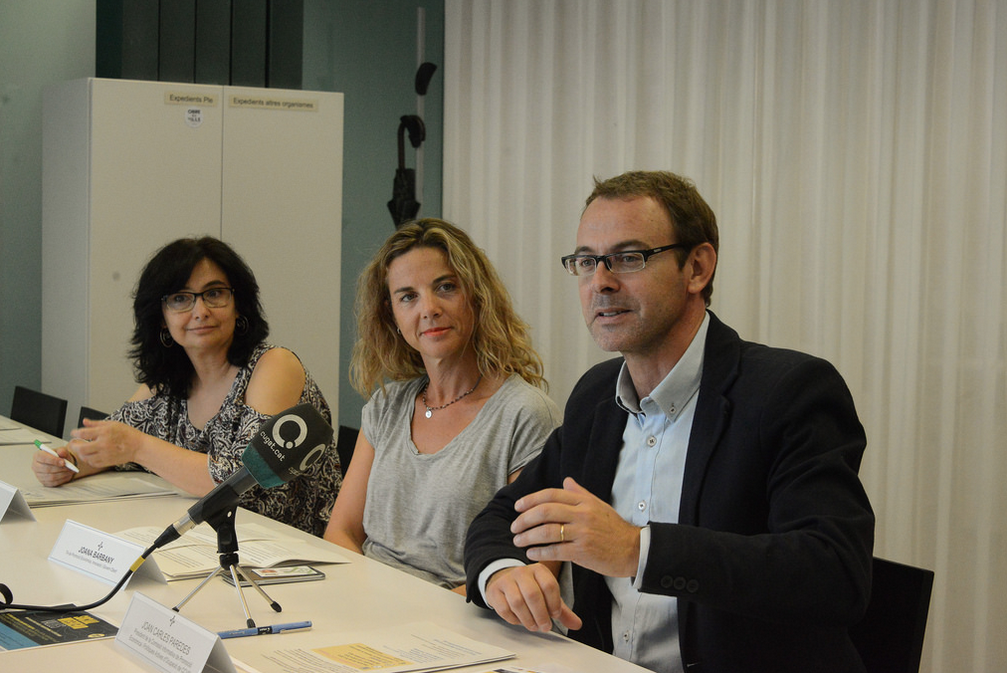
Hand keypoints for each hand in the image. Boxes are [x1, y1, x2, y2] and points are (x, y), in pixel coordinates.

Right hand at [31, 444, 77, 485]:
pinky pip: (53, 483)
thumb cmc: (60, 456)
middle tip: (69, 467)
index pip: (43, 458)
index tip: (63, 462)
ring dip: (62, 474)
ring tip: (71, 471)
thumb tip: (61, 452)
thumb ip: (62, 451)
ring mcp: (39, 475)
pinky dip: (62, 479)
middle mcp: (36, 466)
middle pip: (46, 469)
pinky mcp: (44, 482)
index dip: (53, 460)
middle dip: (59, 468)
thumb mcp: (62, 451)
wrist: (62, 464)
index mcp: (38, 455)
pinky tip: (68, 475)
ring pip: (51, 477)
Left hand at [71, 418, 144, 468]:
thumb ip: (96, 423)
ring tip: (82, 449)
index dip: (75, 433)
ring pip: (85, 457)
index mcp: (105, 432)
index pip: (83, 433)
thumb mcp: (112, 424)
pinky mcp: (107, 462)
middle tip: (74, 443)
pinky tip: (90, 455)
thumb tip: (84, 421)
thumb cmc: (128, 435)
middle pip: (81, 448)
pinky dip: (88, 459)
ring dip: (81, 453)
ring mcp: (105, 454)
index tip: (74, 433)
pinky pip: (92, 463)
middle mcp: (103, 444)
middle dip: (74, 446)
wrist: (138, 447)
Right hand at [485, 564, 581, 632]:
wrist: (504, 580)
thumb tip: (577, 624)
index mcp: (538, 570)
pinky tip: (519, 620)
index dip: (554, 603)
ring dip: (528, 619)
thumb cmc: (529, 589)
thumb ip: (562, 610)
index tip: (555, 615)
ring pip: (517, 602)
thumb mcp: (547, 596)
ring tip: (534, 626)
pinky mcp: (495, 591)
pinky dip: (513, 619)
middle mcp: (521, 572)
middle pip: (533, 594)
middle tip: (545, 627)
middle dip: (541, 615)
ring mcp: (506, 580)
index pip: (549, 585)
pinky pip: (504, 609)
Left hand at [511, 477, 640, 577]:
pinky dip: (540, 552)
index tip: (518, 507)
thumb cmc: (614, 528)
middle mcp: (582, 515)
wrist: (634, 550)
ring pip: (547, 531)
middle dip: (525, 519)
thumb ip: (580, 493)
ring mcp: (582, 533)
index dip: (531, 500)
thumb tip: (565, 480)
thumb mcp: (599, 505)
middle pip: (545, 512)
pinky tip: (531, 553)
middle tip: (514, 526)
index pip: (552, 495)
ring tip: (518, 540)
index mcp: (584, 502)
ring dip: (528, 536)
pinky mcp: (583, 552)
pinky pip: (555, 551)